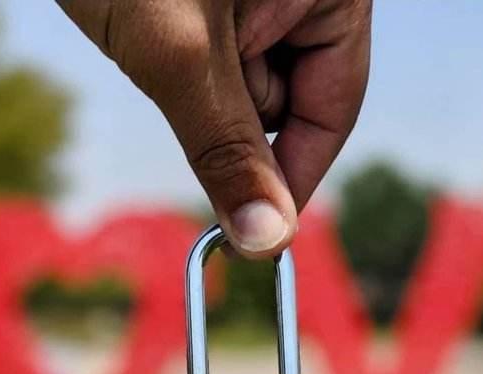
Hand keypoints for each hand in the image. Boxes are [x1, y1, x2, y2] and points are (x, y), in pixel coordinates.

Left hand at [55, 0, 371, 258]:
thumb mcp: (177, 52)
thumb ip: (226, 149)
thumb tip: (267, 241)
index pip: (335, 106)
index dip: (294, 174)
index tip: (255, 230)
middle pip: (288, 97)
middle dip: (230, 107)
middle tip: (178, 67)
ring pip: (244, 82)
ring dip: (196, 80)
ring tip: (155, 21)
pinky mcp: (216, 0)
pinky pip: (212, 54)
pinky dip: (178, 59)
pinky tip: (147, 15)